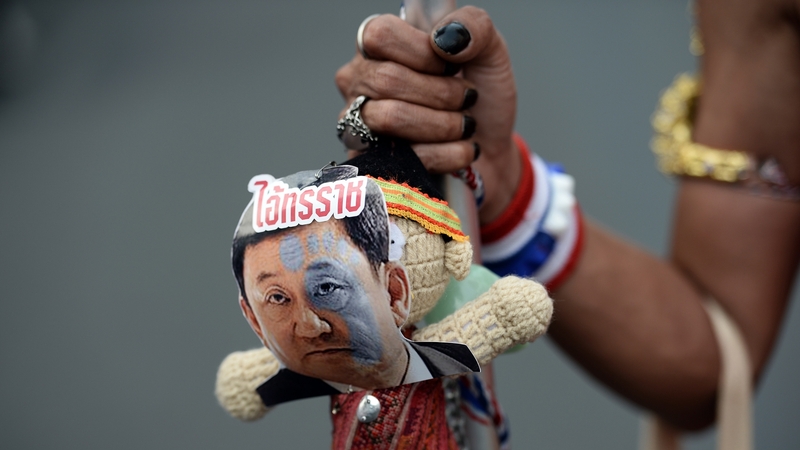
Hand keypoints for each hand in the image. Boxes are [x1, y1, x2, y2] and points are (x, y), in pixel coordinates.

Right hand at [335, 7, 520, 222]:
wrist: (491, 149)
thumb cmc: (482, 97)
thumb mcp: (489, 50)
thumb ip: (473, 26)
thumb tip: (444, 38)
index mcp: (380, 45)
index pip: (380, 35)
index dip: (422, 52)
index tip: (451, 65)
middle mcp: (359, 81)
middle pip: (386, 79)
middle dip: (442, 93)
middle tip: (467, 98)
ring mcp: (357, 124)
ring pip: (390, 118)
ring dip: (445, 124)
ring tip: (465, 125)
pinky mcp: (370, 164)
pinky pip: (406, 157)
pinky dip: (449, 153)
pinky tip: (463, 149)